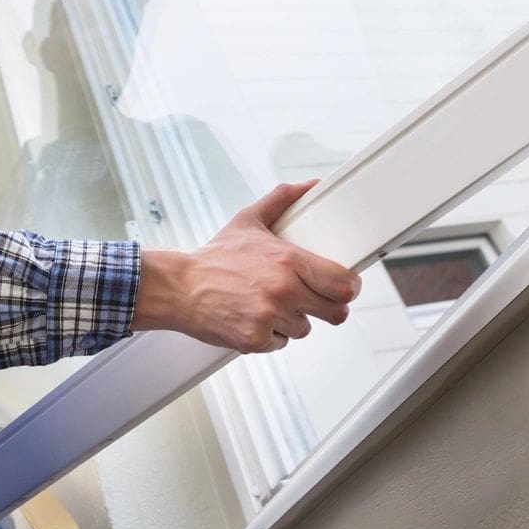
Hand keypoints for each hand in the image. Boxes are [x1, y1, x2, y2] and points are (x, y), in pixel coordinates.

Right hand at [132, 180, 360, 352]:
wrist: (179, 286)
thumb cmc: (214, 257)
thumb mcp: (248, 220)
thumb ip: (282, 200)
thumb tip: (309, 185)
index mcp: (288, 260)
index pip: (344, 283)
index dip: (349, 288)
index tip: (345, 287)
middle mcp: (283, 290)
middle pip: (336, 312)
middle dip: (328, 308)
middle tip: (313, 301)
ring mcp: (270, 317)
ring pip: (305, 328)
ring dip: (292, 320)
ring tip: (268, 304)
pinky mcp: (255, 339)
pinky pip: (281, 343)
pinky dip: (270, 335)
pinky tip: (253, 317)